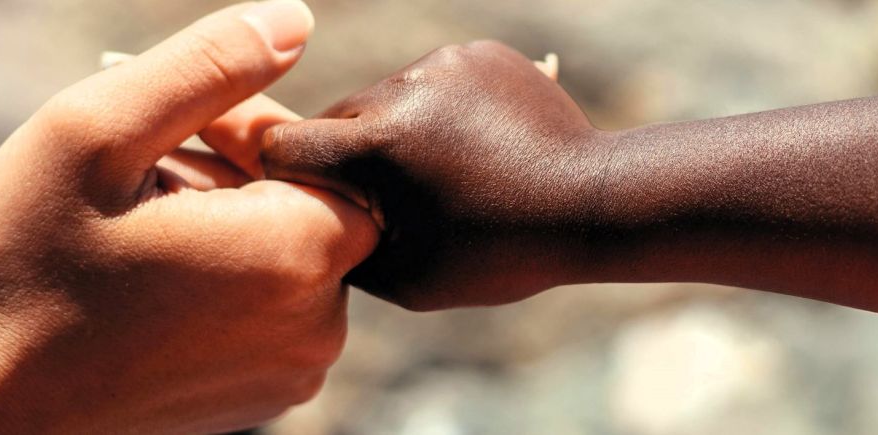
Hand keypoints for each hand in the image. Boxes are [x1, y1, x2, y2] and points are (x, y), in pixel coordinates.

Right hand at [0, 1, 377, 432]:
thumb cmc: (24, 268)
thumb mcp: (99, 133)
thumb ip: (210, 66)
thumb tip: (294, 18)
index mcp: (296, 255)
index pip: (322, 153)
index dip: (251, 129)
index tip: (174, 131)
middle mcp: (315, 326)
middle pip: (308, 206)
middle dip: (232, 175)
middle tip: (143, 179)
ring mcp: (289, 372)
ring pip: (284, 256)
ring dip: (221, 224)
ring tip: (135, 233)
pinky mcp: (258, 398)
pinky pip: (262, 308)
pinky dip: (217, 278)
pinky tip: (144, 282)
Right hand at [263, 41, 606, 310]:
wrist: (593, 203)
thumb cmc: (498, 252)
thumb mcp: (407, 278)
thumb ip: (341, 248)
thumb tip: (301, 225)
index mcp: (377, 146)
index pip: (284, 145)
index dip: (288, 178)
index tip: (315, 202)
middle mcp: (400, 89)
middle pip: (332, 119)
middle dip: (345, 157)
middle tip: (384, 198)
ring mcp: (442, 64)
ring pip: (379, 98)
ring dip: (390, 133)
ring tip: (438, 173)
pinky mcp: (474, 52)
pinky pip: (426, 81)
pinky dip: (434, 112)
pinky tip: (468, 147)